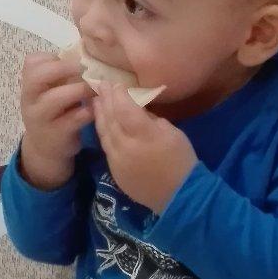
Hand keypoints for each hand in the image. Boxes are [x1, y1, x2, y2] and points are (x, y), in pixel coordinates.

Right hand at [19, 53, 92, 188]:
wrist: (46, 148)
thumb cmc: (54, 111)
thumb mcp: (51, 90)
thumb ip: (61, 73)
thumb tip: (87, 48)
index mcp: (29, 84)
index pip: (32, 62)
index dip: (55, 57)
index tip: (74, 60)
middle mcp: (30, 100)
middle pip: (38, 76)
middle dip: (64, 68)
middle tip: (86, 68)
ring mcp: (40, 118)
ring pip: (55, 98)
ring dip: (79, 90)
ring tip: (96, 88)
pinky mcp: (56, 135)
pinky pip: (72, 119)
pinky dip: (87, 111)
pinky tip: (96, 108)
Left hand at [92, 83, 196, 213]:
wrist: (179, 196)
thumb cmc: (181, 160)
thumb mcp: (172, 132)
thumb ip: (151, 119)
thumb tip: (136, 108)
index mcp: (145, 135)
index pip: (125, 109)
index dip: (119, 94)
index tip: (116, 82)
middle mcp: (127, 147)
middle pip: (111, 118)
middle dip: (106, 99)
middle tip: (101, 84)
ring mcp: (118, 160)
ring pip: (104, 132)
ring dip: (99, 114)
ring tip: (96, 100)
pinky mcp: (114, 171)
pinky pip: (106, 146)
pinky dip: (103, 131)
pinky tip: (101, 122)